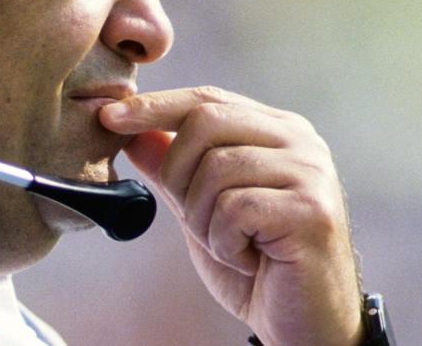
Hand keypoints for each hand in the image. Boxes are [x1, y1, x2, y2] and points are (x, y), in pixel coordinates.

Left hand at [99, 87, 363, 345]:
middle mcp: (299, 140)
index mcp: (275, 129)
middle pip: (206, 121)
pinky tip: (249, 260)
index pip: (206, 99)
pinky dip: (225, 242)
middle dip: (176, 171)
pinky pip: (236, 208)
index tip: (108, 117)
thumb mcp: (200, 210)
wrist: (304, 328)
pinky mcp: (313, 210)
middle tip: (189, 216)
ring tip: (229, 245)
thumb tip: (129, 130)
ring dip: (202, 218)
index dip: (155, 106)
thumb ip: (171, 167)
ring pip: (217, 167)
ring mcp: (310, 172)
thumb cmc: (255, 266)